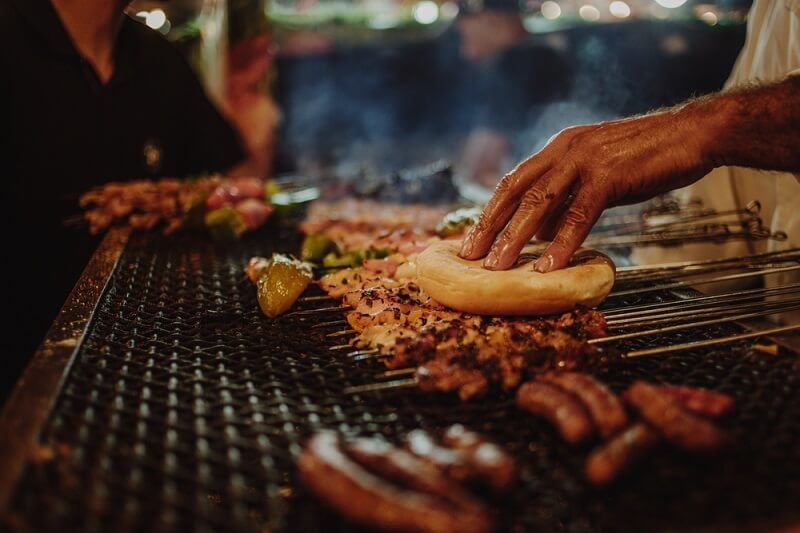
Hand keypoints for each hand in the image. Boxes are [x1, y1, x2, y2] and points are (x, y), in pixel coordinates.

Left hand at [458, 105, 715, 271]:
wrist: (694, 135)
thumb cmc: (648, 158)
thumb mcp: (598, 178)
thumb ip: (567, 200)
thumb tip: (540, 233)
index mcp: (559, 148)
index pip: (514, 182)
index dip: (490, 212)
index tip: (472, 238)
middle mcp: (565, 149)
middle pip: (515, 191)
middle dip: (490, 226)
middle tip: (470, 256)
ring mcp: (585, 159)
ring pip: (539, 202)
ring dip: (515, 238)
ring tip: (498, 267)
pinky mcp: (609, 174)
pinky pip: (578, 214)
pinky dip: (561, 243)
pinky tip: (549, 265)